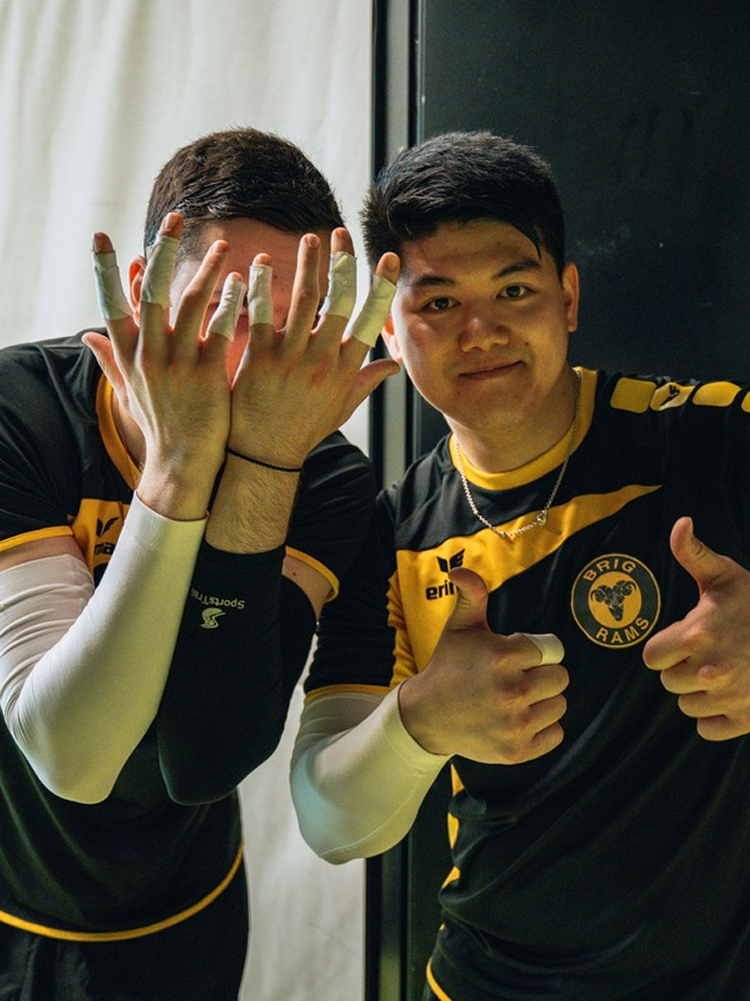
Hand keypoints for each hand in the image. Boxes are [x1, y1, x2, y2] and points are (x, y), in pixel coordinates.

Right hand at [83, 213, 236, 517]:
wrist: (184, 464)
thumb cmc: (161, 424)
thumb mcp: (129, 391)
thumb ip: (110, 359)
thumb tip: (87, 335)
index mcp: (129, 355)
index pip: (111, 303)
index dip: (105, 270)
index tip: (102, 237)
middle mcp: (149, 355)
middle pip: (151, 291)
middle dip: (163, 250)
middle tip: (175, 217)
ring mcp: (177, 364)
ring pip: (188, 303)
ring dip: (206, 269)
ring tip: (224, 245)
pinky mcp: (207, 375)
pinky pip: (220, 329)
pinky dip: (230, 303)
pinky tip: (243, 282)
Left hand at [228, 228, 399, 467]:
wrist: (265, 454)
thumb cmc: (304, 430)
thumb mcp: (342, 408)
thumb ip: (366, 382)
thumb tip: (395, 368)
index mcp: (345, 370)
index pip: (370, 320)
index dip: (382, 286)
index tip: (388, 258)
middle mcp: (323, 360)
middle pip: (339, 300)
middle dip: (343, 263)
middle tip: (341, 235)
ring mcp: (292, 357)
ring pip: (303, 299)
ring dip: (307, 263)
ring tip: (309, 239)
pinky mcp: (260, 357)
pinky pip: (262, 312)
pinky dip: (261, 285)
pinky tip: (260, 263)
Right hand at [398, 568, 568, 763]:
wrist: (427, 716)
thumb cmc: (449, 666)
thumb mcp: (459, 627)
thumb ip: (472, 595)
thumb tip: (458, 570)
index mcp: (502, 657)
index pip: (549, 650)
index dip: (531, 652)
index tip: (511, 657)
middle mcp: (512, 692)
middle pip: (560, 678)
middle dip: (542, 674)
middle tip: (515, 678)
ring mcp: (515, 725)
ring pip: (560, 705)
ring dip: (543, 701)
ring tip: (514, 699)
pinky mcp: (517, 751)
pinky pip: (556, 734)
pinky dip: (542, 728)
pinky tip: (518, 720)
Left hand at [643, 517, 749, 739]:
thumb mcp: (727, 576)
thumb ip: (693, 553)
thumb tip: (680, 522)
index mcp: (698, 634)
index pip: (652, 657)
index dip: (666, 648)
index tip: (686, 639)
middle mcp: (710, 670)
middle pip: (669, 683)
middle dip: (683, 669)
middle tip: (709, 655)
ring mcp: (729, 697)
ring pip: (687, 706)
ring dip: (699, 693)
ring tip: (723, 672)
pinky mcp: (746, 720)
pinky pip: (707, 729)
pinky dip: (716, 718)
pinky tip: (732, 695)